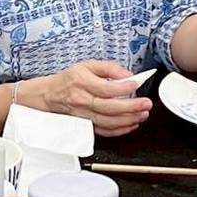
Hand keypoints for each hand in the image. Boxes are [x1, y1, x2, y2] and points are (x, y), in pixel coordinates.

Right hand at [38, 61, 152, 137]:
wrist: (50, 95)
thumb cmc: (70, 79)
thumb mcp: (88, 65)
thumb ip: (109, 68)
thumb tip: (128, 75)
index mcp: (82, 82)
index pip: (105, 88)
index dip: (123, 87)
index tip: (136, 84)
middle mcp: (82, 101)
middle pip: (109, 108)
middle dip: (131, 107)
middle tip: (146, 104)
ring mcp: (83, 115)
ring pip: (108, 122)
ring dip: (128, 120)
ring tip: (142, 114)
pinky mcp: (85, 125)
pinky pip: (104, 131)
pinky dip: (119, 130)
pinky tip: (131, 124)